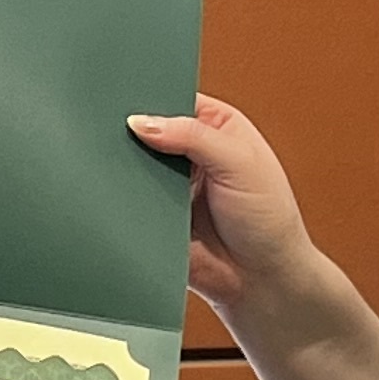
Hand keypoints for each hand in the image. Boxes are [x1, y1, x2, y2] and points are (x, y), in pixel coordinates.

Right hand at [124, 95, 322, 339]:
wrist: (260, 282)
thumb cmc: (268, 219)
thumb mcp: (239, 162)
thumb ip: (192, 135)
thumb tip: (140, 121)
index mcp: (215, 126)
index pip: (172, 99)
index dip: (150, 98)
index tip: (123, 97)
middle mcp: (190, 153)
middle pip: (147, 132)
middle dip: (131, 134)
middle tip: (112, 133)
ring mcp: (169, 186)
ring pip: (132, 168)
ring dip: (123, 170)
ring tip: (111, 165)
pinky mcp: (153, 217)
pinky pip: (127, 203)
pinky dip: (119, 201)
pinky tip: (113, 196)